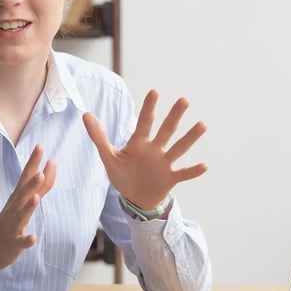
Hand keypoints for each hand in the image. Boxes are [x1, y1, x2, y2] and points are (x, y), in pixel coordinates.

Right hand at [0, 144, 55, 290]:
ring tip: (36, 197)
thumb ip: (40, 187)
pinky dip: (26, 240)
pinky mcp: (11, 244)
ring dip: (28, 207)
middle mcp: (12, 210)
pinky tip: (32, 238)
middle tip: (41, 169)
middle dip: (31, 183)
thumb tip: (50, 166)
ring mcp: (11, 227)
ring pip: (20, 216)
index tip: (40, 146)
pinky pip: (20, 242)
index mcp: (16, 200)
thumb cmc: (8, 225)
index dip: (32, 163)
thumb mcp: (23, 204)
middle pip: (22, 194)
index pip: (25, 178)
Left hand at [83, 89, 206, 209]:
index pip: (144, 122)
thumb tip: (86, 114)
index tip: (154, 91)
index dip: (148, 108)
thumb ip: (99, 137)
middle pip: (166, 130)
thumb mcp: (108, 157)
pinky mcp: (170, 179)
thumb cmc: (123, 175)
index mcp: (139, 143)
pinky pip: (183, 173)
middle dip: (174, 116)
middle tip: (184, 100)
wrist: (134, 198)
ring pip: (179, 148)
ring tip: (202, 124)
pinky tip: (204, 165)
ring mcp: (164, 164)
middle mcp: (155, 150)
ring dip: (190, 137)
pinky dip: (193, 171)